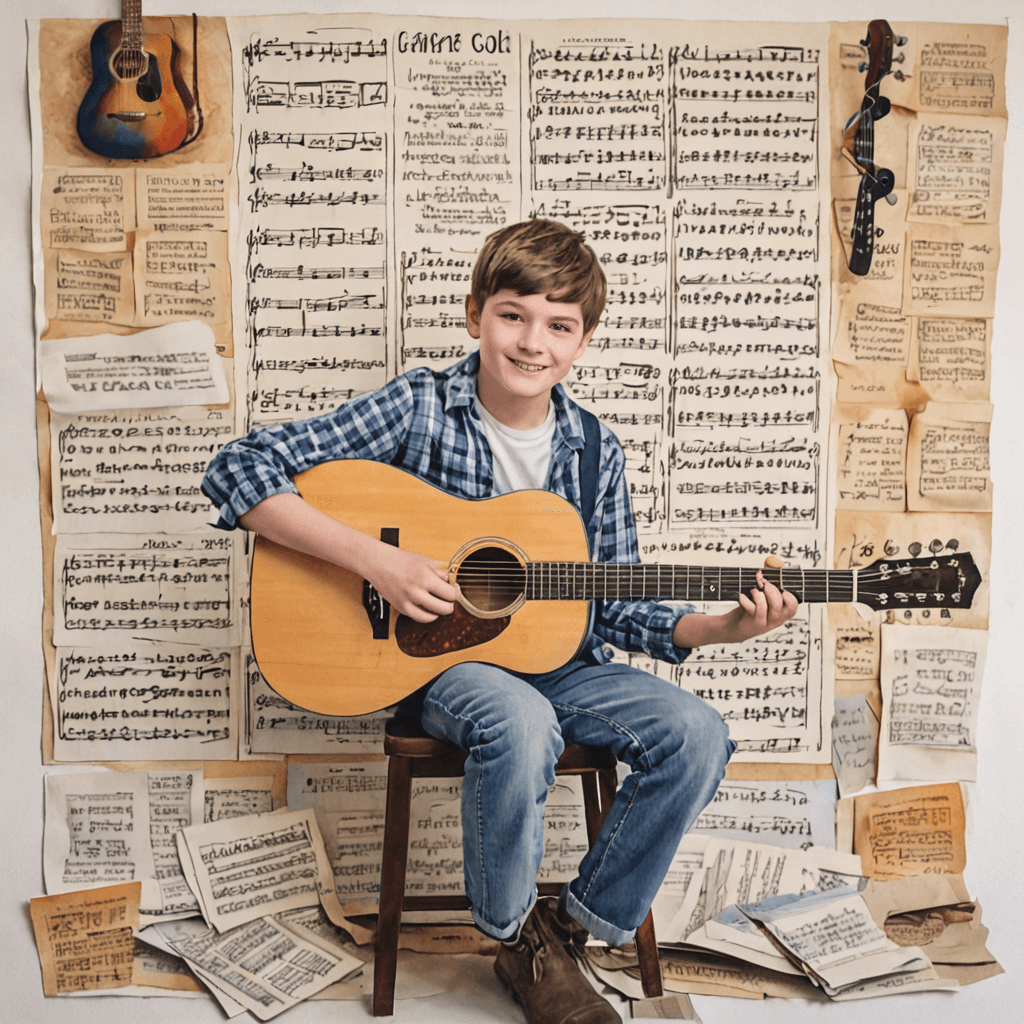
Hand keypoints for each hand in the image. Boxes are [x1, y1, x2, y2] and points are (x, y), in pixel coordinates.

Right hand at [362, 541, 460, 622]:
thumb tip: (453, 584)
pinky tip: (429, 609)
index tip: (454, 589)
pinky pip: (420, 618)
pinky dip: (428, 616)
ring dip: (439, 611)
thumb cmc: (403, 560)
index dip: (456, 592)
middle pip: (445, 608)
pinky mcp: (401, 608)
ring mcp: (408, 602)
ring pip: (433, 617)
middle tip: (448, 597)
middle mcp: (417, 591)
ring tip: (439, 603)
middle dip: (450, 603)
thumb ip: (442, 574)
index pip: (451, 594)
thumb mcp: (427, 562)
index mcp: (426, 577)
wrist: (380, 564)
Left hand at [672, 555, 798, 648]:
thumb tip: (771, 562)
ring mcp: (766, 622)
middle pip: (782, 603)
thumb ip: (768, 578)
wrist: (734, 627)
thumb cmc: (749, 609)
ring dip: (760, 593)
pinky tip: (742, 597)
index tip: (777, 586)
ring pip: (771, 606)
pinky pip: (756, 608)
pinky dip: (747, 599)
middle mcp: (776, 619)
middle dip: (771, 589)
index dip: (788, 594)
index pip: (793, 605)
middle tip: (762, 583)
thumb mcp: (761, 596)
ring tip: (753, 590)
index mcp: (781, 613)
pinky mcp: (755, 623)